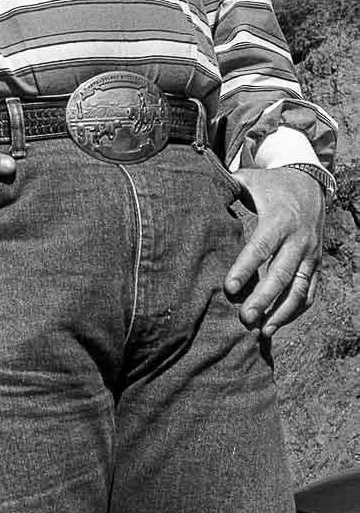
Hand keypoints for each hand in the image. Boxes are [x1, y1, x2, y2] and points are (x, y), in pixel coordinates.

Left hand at [224, 167, 324, 335]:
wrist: (310, 183)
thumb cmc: (270, 186)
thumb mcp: (250, 180)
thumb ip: (226, 185)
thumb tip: (196, 187)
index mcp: (279, 220)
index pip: (261, 247)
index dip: (245, 268)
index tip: (228, 287)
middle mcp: (298, 240)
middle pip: (282, 275)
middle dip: (264, 298)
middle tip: (245, 318)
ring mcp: (310, 254)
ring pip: (299, 289)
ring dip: (282, 312)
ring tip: (262, 331)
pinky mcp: (316, 264)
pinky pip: (310, 292)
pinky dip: (296, 311)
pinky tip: (277, 324)